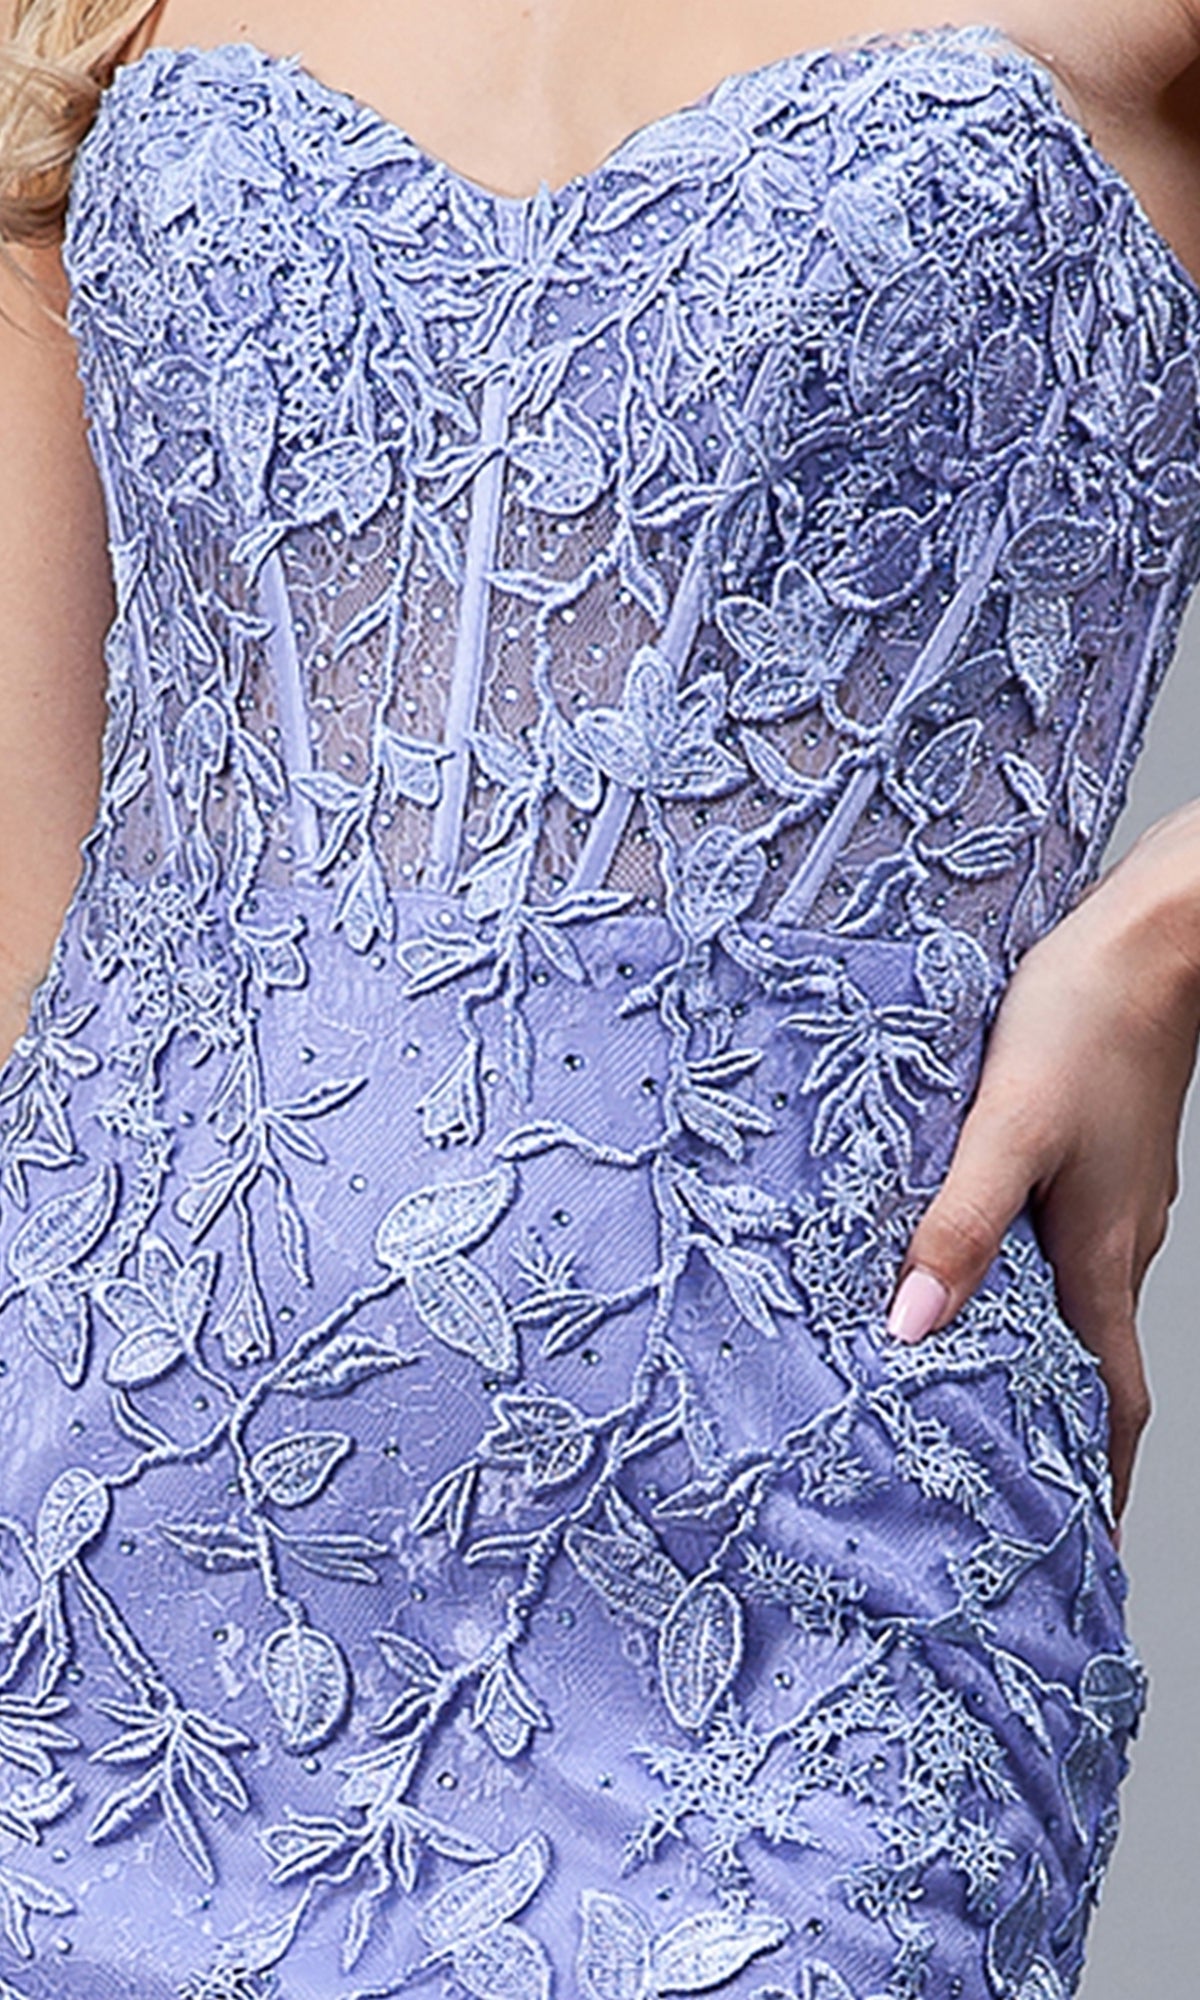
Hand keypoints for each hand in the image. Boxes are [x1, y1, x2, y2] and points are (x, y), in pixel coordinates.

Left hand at [885, 803, 1199, 1536]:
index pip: (1112, 1403)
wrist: (1154, 940)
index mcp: (1101, 1255)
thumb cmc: (1085, 1021)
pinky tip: (987, 1266)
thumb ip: (957, 1228)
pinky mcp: (1103, 1158)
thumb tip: (907, 1327)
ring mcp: (1118, 1200)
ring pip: (1079, 1302)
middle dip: (1064, 1435)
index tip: (1085, 1549)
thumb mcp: (1006, 1129)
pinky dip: (1035, 1283)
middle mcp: (1119, 1241)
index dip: (1102, 1484)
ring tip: (986, 1389)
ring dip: (1044, 1356)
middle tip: (1016, 1487)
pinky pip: (1072, 1246)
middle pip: (1095, 1364)